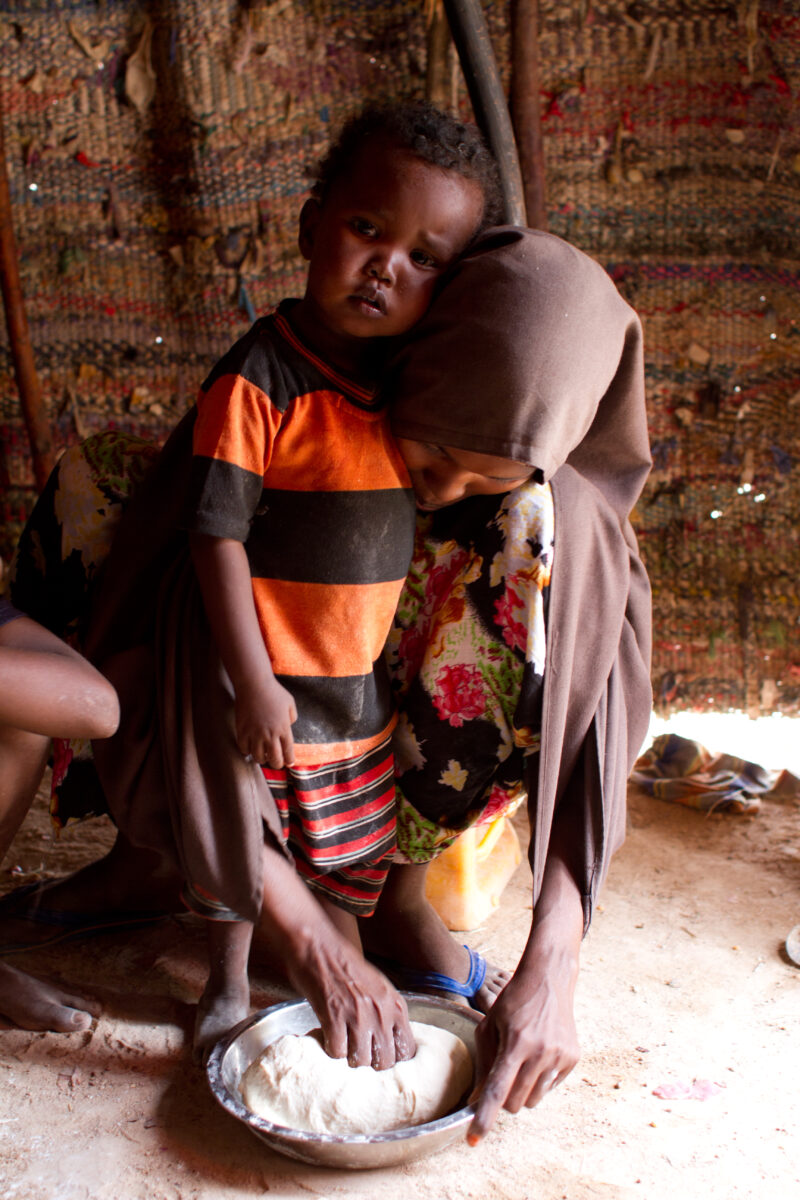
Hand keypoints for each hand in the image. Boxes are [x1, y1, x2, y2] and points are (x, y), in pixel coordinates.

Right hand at [234, 676, 296, 766]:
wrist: (254, 684)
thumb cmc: (274, 692)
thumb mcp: (290, 703)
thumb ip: (292, 717)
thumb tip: (289, 727)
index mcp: (284, 729)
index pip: (288, 753)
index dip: (289, 761)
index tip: (289, 763)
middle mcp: (270, 735)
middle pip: (274, 760)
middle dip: (277, 764)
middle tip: (276, 762)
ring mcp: (255, 734)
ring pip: (258, 758)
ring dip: (262, 759)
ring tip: (262, 755)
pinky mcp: (242, 731)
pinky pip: (244, 749)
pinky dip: (247, 751)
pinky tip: (249, 748)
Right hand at [255, 844, 415, 1069]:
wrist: (319, 945)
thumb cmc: (346, 964)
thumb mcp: (378, 985)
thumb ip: (387, 1012)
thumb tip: (390, 1043)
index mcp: (396, 1004)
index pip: (407, 1049)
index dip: (394, 1059)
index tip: (382, 1060)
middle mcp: (381, 1011)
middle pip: (385, 1062)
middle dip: (372, 1065)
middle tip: (359, 1057)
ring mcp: (357, 1015)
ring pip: (360, 1061)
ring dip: (350, 1060)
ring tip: (343, 1048)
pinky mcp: (333, 1017)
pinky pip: (336, 1052)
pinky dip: (331, 1051)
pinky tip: (327, 1039)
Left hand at [467, 966, 579, 1143]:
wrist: (549, 980)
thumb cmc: (513, 1002)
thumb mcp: (490, 1025)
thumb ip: (484, 1062)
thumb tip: (476, 1099)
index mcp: (515, 1043)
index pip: (497, 1090)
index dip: (484, 1117)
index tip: (474, 1140)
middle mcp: (540, 1052)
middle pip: (515, 1103)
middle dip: (505, 1098)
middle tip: (504, 1074)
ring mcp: (559, 1056)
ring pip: (534, 1100)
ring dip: (523, 1091)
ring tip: (523, 1061)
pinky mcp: (573, 1058)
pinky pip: (551, 1088)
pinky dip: (541, 1080)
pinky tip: (540, 1054)